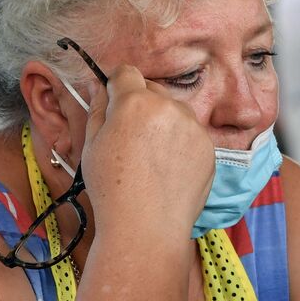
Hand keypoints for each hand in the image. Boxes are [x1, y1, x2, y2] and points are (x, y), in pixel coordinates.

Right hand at [80, 64, 214, 234]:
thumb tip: (101, 88)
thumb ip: (98, 109)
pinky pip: (190, 135)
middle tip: (129, 138)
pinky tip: (167, 170)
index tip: (114, 100)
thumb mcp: (91, 144)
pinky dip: (180, 145)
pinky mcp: (208, 148)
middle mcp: (169, 107)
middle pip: (152, 90)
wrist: (146, 227)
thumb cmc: (112, 190)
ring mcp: (193, 127)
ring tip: (149, 159)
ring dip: (162, 123)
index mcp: (135, 101)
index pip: (126, 73)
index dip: (116, 86)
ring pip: (174, 112)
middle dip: (140, 105)